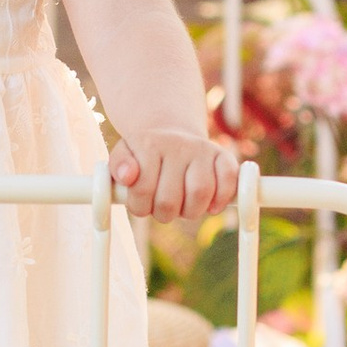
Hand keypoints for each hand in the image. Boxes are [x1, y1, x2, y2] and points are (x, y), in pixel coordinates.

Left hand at [110, 130, 241, 224]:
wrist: (169, 133)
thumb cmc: (143, 154)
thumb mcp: (123, 155)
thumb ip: (117, 167)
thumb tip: (127, 177)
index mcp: (149, 143)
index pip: (142, 190)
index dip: (140, 206)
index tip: (142, 203)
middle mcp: (178, 144)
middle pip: (170, 199)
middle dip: (164, 213)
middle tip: (162, 207)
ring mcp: (202, 149)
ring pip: (200, 193)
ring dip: (190, 211)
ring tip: (183, 206)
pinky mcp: (223, 156)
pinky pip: (229, 181)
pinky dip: (221, 199)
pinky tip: (210, 205)